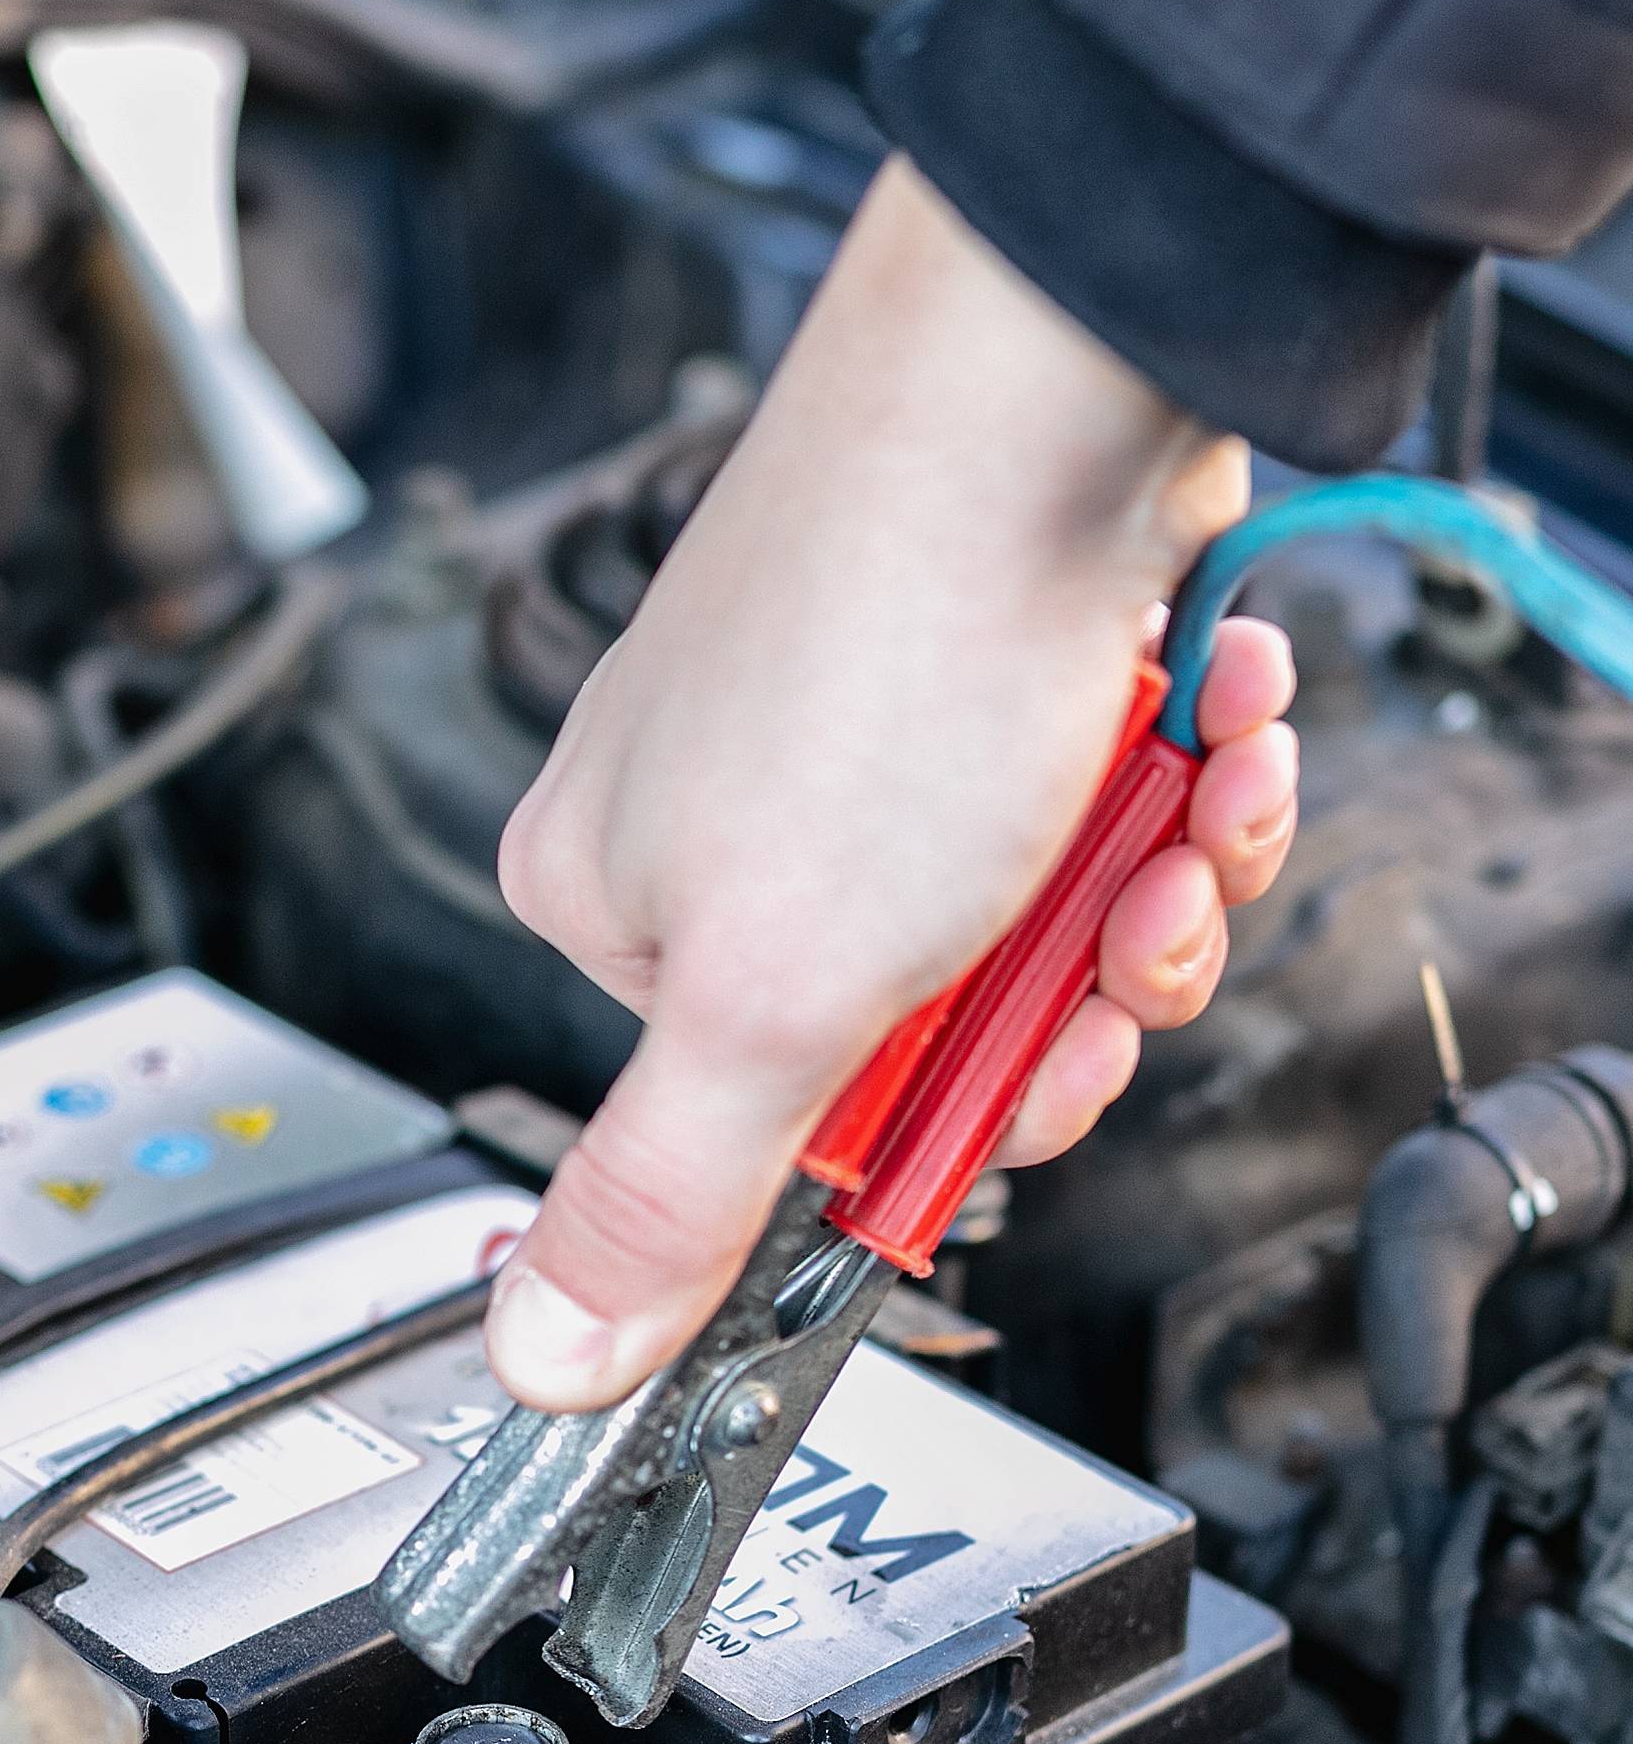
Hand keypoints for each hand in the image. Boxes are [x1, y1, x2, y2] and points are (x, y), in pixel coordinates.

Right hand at [486, 158, 1297, 1412]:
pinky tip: (1200, 719)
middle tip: (1104, 932)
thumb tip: (542, 1362)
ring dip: (1146, 885)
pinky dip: (1180, 781)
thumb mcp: (766, 1000)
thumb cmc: (886, 649)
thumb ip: (663, 1199)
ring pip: (1039, 913)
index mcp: (618, 905)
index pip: (792, 1109)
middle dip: (1070, 995)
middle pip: (937, 1019)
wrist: (1044, 381)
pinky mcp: (983, 664)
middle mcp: (726, 815)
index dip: (942, 1110)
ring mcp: (862, 734)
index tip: (1010, 1072)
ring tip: (1170, 801)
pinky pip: (1099, 799)